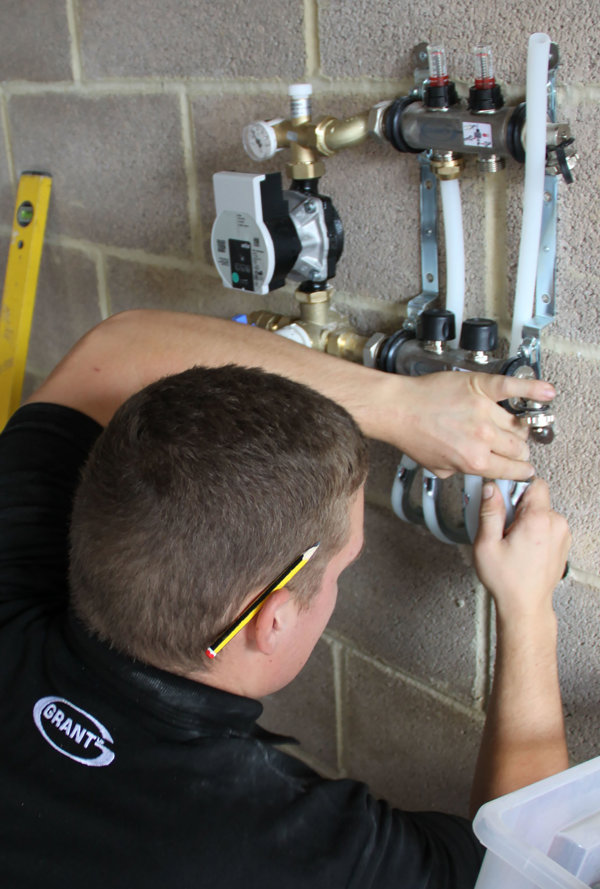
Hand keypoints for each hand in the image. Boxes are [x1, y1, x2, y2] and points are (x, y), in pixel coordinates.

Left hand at [390, 371, 555, 478]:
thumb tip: (477, 469)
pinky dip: (533, 388)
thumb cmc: (412, 435)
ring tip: (516, 428)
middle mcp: (483, 438)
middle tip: (517, 449)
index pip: (511, 470)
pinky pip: (513, 387)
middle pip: (518, 448)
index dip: (520, 472)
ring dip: (519, 429)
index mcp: (474, 461)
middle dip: (520, 451)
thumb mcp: (438, 467)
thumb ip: (462, 470)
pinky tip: (547, 392)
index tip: (524, 470)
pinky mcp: (481, 388)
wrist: (399, 409)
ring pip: (517, 424)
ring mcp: (483, 411)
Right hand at [473, 478, 570, 622]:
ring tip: (511, 539)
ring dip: (525, 519)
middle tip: (502, 526)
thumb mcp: (486, 544)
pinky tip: (521, 546)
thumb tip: (490, 488)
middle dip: (516, 506)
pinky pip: (546, 524)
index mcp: (538, 520)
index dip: (515, 487)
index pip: (534, 483)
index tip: (502, 500)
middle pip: (536, 497)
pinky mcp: (562, 543)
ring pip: (540, 511)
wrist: (525, 605)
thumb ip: (489, 511)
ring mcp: (562, 534)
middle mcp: (556, 524)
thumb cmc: (508, 581)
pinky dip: (534, 530)